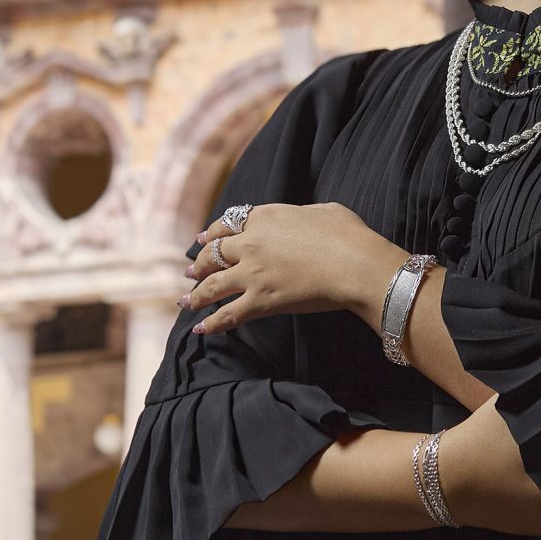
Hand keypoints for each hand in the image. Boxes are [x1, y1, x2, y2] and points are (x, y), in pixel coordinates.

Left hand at [182, 201, 387, 337]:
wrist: (355, 265)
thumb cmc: (348, 236)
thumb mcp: (324, 210)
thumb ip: (303, 214)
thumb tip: (304, 218)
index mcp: (266, 217)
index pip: (228, 224)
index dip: (212, 233)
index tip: (204, 239)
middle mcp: (251, 243)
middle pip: (214, 254)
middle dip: (199, 264)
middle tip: (190, 272)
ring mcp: (252, 273)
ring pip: (212, 285)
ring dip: (196, 294)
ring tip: (185, 301)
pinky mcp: (260, 301)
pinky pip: (227, 314)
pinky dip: (211, 323)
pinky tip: (201, 329)